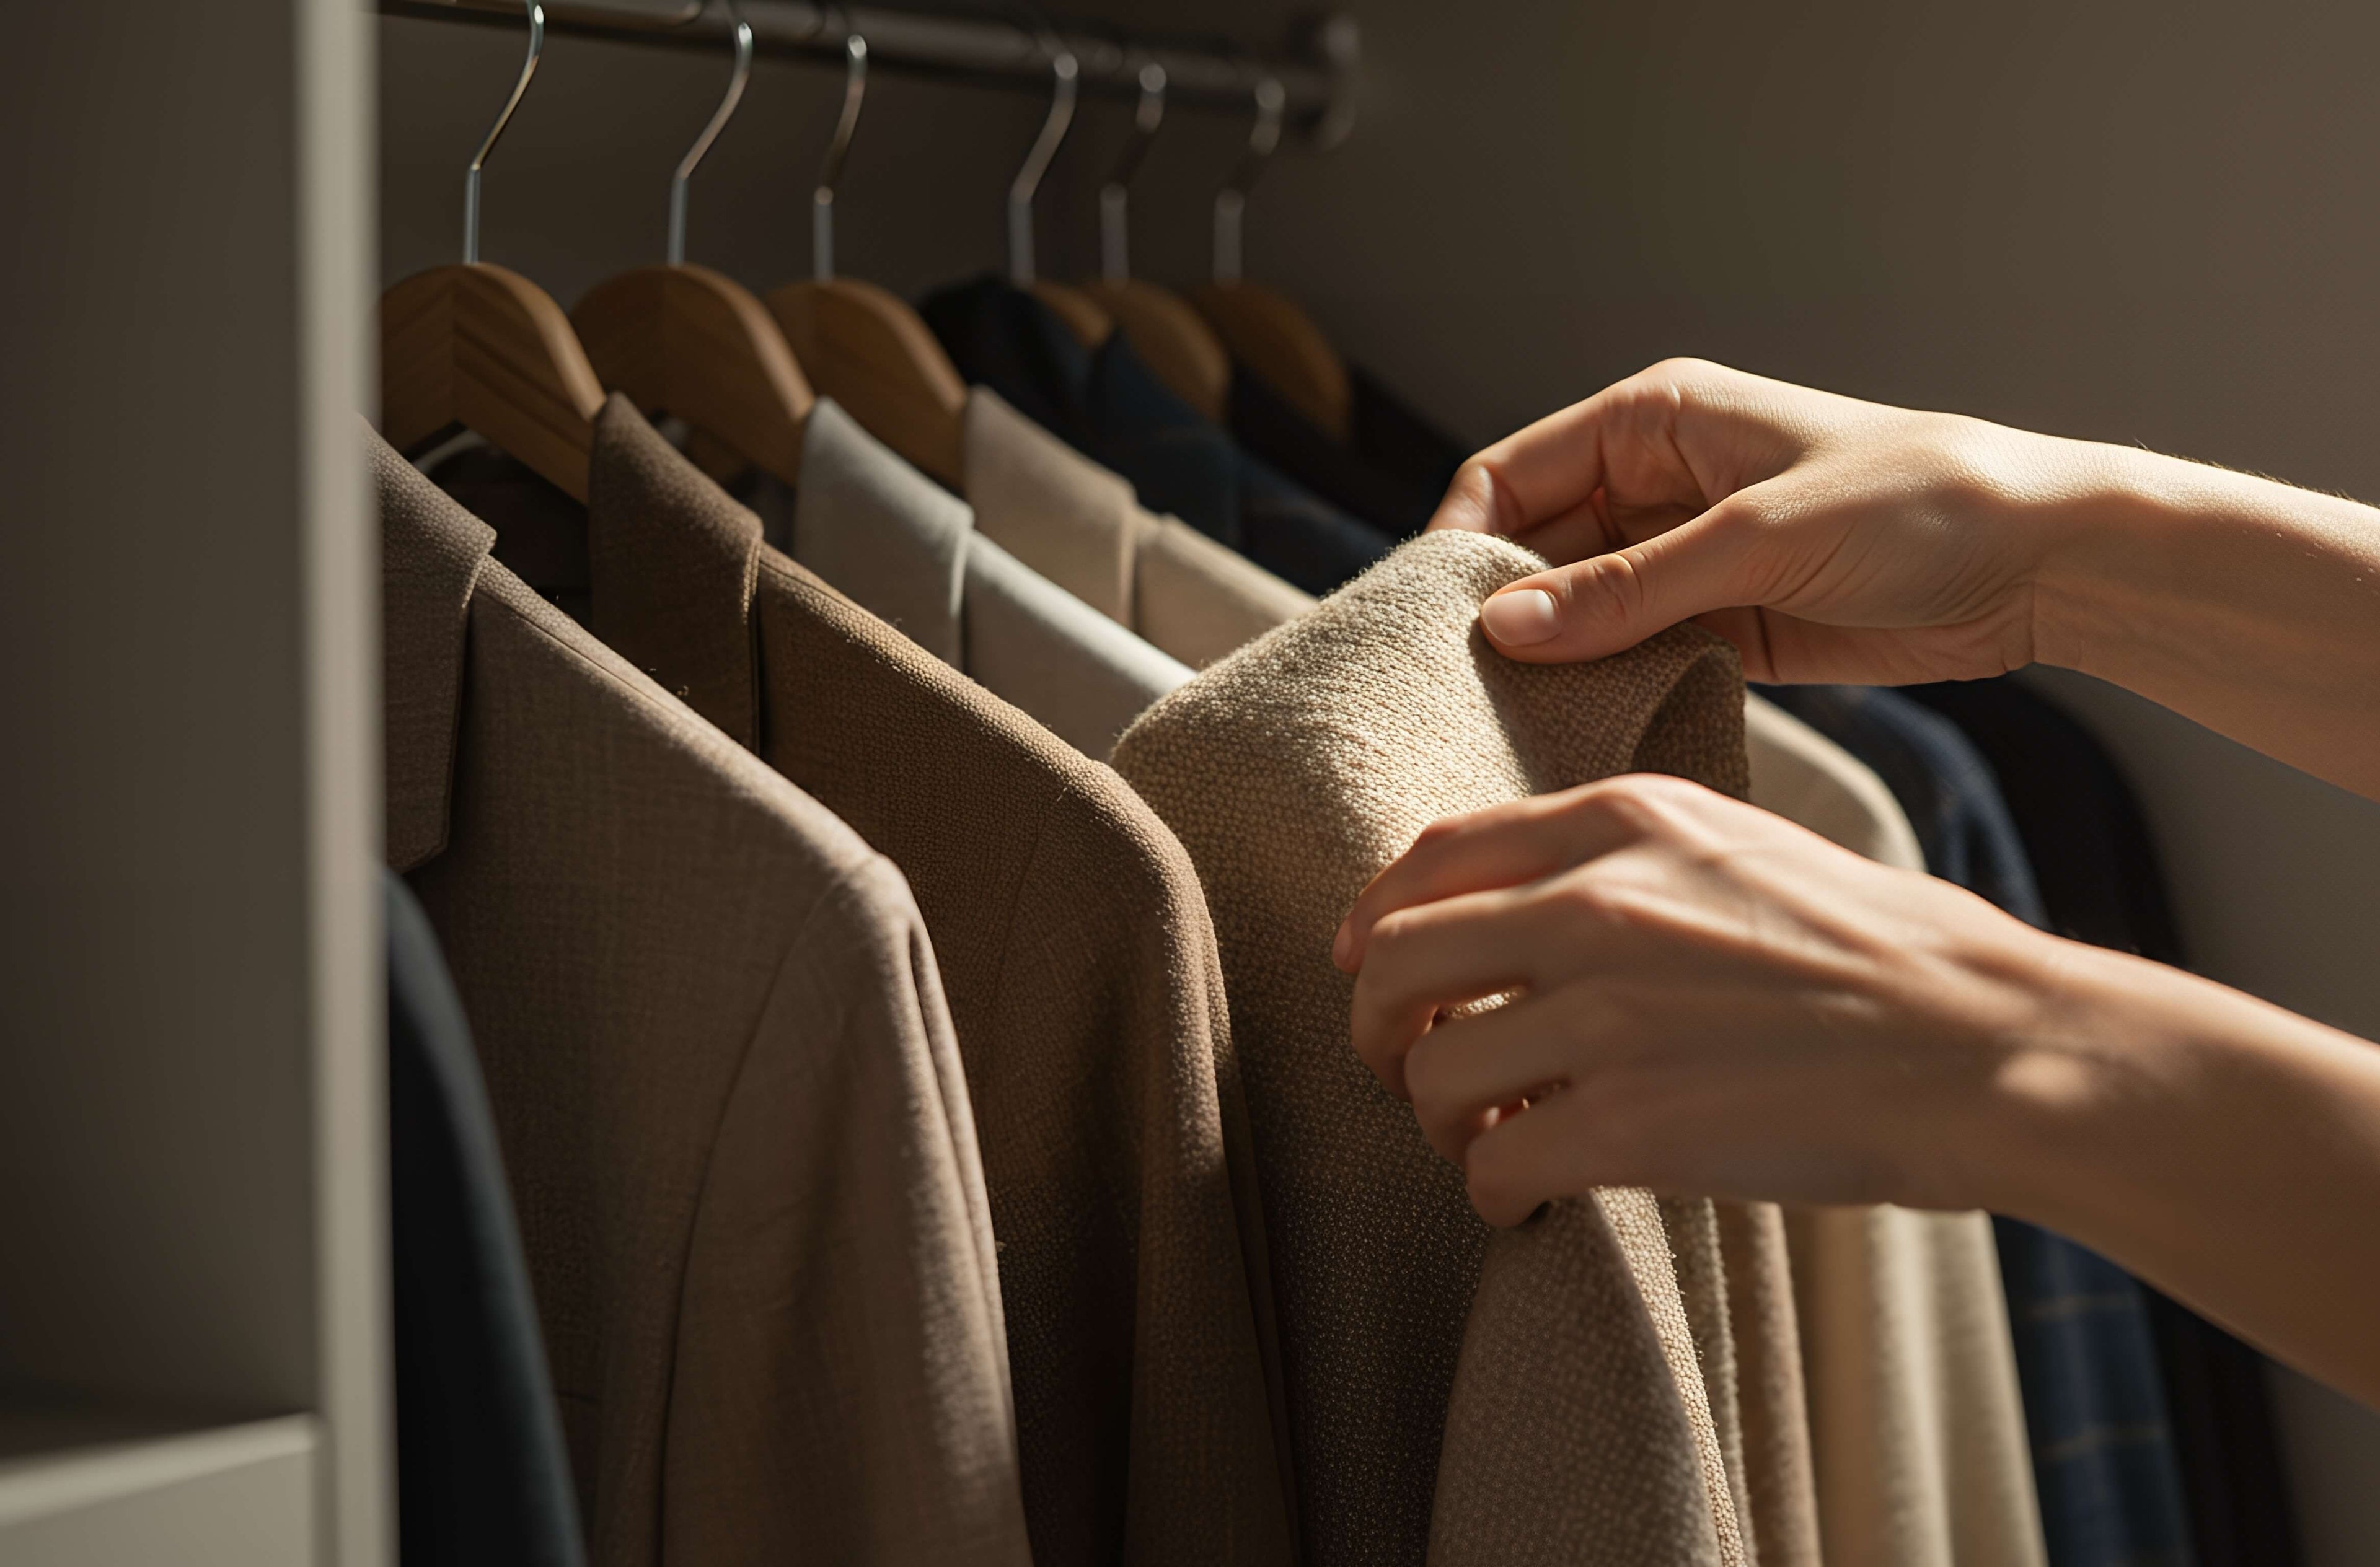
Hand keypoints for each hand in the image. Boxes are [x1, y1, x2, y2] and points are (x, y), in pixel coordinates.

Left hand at [1331, 773, 2091, 1224]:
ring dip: (1440, 1121)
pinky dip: (1493, 1193)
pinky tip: (1527, 1199)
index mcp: (1623, 820)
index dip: (1376, 918)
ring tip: (1487, 1141)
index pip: (1433, 854)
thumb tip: (1510, 908)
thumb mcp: (1738, 844)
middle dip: (1379, 1028)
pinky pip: (1494, 1164)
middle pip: (1397, 961)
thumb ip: (1621, 856)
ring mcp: (1608, 1013)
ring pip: (1433, 1072)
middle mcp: (1597, 902)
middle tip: (1405, 1070)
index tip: (1365, 966)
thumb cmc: (1876, 952)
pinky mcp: (1631, 1123)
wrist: (1986, 1043)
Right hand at [1431, 357, 2078, 684]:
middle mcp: (1658, 484)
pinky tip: (1574, 733)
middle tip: (1459, 687)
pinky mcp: (1723, 626)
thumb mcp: (1756, 541)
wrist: (2042, 563)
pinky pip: (1632, 656)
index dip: (1462, 542)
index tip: (1431, 619)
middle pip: (1535, 549)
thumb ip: (1628, 587)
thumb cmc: (1915, 507)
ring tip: (1507, 721)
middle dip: (1500, 612)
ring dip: (1550, 660)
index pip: (1512, 474)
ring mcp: (1688, 559)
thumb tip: (1505, 627)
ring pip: (1578, 610)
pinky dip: (1603, 690)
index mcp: (1656, 420)